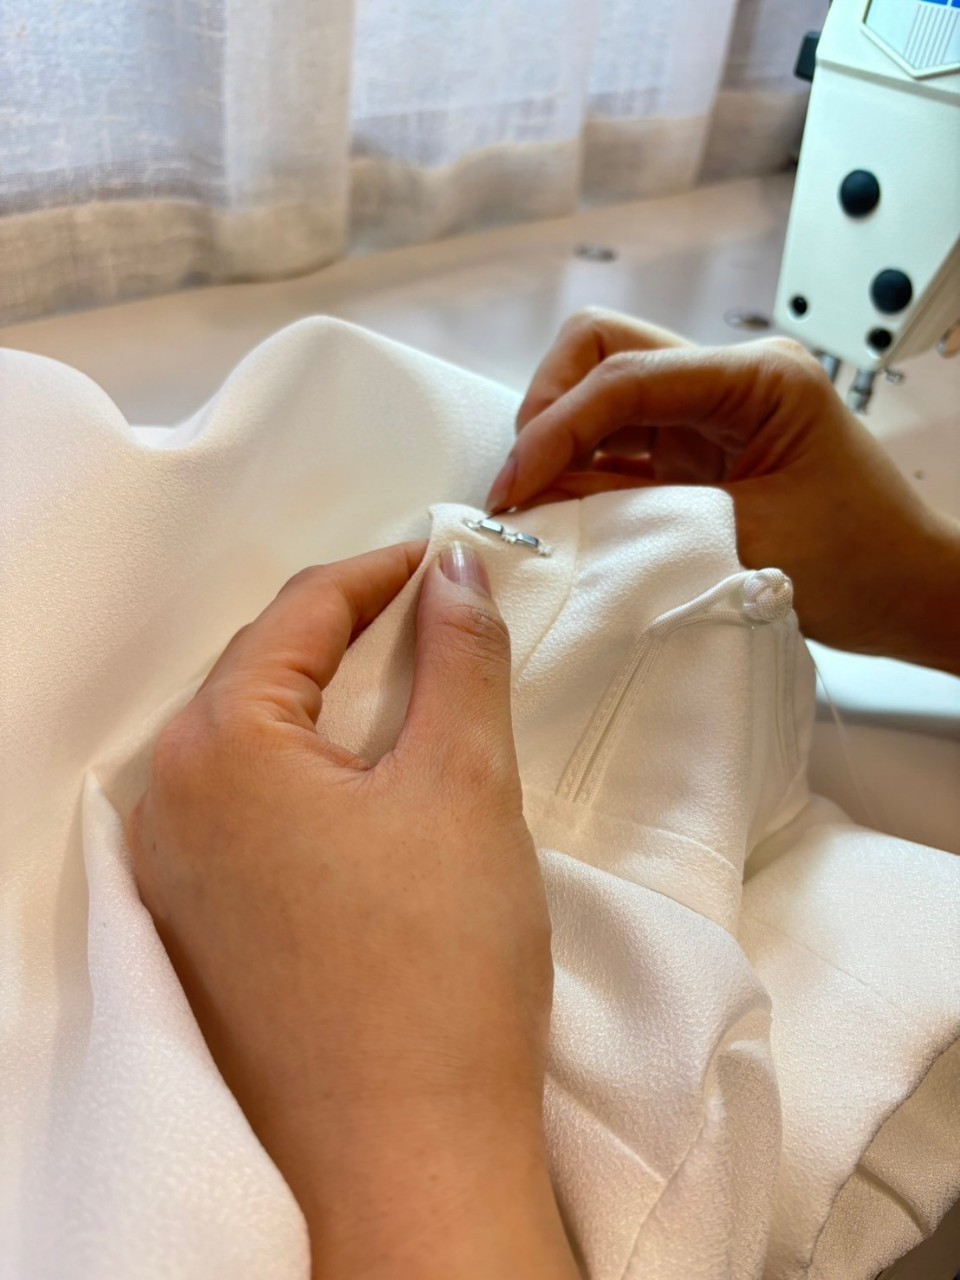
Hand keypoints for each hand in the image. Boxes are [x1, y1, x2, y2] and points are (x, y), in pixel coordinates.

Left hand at [127, 542, 578, 1279]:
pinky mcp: (198, 926)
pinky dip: (308, 773)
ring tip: (414, 697)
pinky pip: (246, 808)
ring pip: (253, 740)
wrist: (407, 1159)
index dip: (384, 572)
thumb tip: (456, 570)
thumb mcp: (465, 783)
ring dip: (330, 705)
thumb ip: (459, 656)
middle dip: (353, 634)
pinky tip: (368, 788)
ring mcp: (172, 872)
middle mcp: (167, 802)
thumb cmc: (440, 965)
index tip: (448, 558)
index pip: (300, 612)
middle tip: (440, 622)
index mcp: (217, 746)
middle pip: (264, 670)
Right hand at [487, 308, 959, 672]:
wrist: (908, 593)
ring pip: (602, 390)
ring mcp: (710, 410)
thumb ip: (637, 515)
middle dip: (550, 405)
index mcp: (759, 378)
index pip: (625, 374)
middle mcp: (729, 377)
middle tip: (523, 481)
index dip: (556, 427)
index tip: (515, 488)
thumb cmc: (858, 566)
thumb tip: (542, 503)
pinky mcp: (696, 449)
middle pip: (603, 347)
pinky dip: (581, 472)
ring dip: (559, 440)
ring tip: (533, 505)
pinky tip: (562, 513)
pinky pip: (618, 442)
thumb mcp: (741, 540)